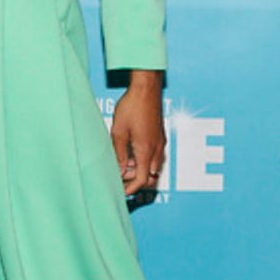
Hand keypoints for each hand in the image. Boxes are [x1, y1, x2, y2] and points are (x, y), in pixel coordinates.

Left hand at [110, 71, 165, 196]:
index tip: (121, 191)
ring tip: (123, 162)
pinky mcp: (160, 136)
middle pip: (150, 176)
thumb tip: (119, 171)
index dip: (131, 188)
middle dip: (134, 179)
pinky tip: (131, 151)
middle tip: (119, 175)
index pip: (142, 180)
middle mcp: (157, 149)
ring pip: (153, 166)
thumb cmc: (132, 106)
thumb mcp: (118, 132)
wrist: (146, 88)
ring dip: (139, 169)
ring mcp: (160, 142)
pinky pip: (155, 156)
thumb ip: (119, 154)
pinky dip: (144, 160)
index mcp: (147, 151)